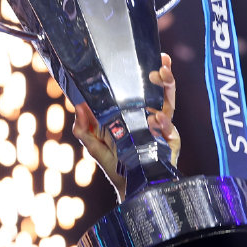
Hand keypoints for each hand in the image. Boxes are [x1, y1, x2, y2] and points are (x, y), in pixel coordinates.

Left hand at [71, 52, 179, 198]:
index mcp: (136, 114)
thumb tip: (77, 106)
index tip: (154, 58)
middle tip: (162, 64)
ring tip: (164, 77)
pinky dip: (164, 124)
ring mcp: (162, 132)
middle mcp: (152, 119)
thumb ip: (84, 128)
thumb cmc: (114, 165)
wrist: (128, 188)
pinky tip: (157, 117)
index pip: (145, 89)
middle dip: (165, 76)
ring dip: (168, 90)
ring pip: (170, 106)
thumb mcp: (94, 146)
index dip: (150, 73)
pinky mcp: (168, 146)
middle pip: (162, 93)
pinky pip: (169, 132)